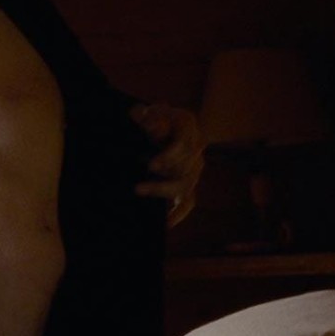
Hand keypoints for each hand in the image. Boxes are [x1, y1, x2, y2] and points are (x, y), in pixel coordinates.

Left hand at [130, 103, 203, 227]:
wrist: (155, 124)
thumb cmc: (149, 116)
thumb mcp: (146, 112)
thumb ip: (147, 116)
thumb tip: (147, 122)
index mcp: (187, 125)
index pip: (184, 145)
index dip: (169, 157)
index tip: (150, 166)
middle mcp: (195, 147)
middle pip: (186, 168)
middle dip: (162, 177)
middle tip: (138, 186)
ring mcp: (193, 167)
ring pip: (185, 185)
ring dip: (162, 191)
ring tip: (140, 191)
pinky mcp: (188, 185)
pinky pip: (187, 203)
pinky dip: (177, 214)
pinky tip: (164, 223)